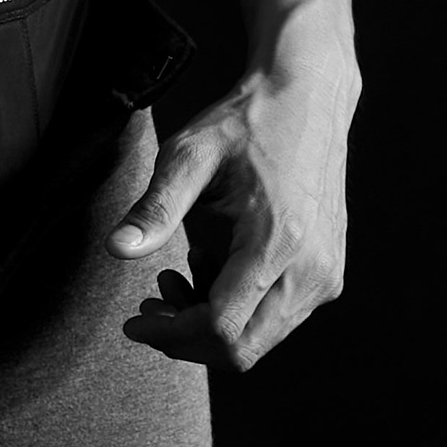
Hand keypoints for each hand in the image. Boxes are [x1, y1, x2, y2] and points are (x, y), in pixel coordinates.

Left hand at [107, 49, 355, 371]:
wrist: (307, 97)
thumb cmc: (247, 124)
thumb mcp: (190, 155)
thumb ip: (156, 208)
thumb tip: (116, 249)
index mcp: (278, 242)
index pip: (222, 328)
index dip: (171, 336)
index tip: (134, 322)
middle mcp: (312, 269)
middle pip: (243, 350)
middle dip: (188, 339)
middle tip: (152, 304)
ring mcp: (326, 275)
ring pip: (261, 339)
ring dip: (211, 325)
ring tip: (178, 275)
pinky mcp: (330, 272)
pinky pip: (279, 318)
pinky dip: (238, 310)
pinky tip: (213, 267)